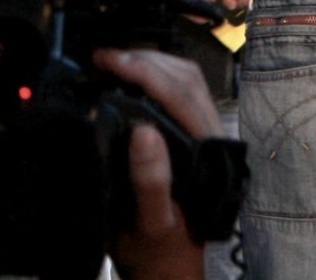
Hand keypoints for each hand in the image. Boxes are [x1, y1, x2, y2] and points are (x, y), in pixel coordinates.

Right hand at [95, 48, 217, 279]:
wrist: (167, 268)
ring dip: (150, 62)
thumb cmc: (157, 249)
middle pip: (185, 77)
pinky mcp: (195, 136)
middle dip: (143, 58)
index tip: (105, 60)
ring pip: (186, 79)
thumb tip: (143, 131)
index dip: (141, 70)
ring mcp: (207, 134)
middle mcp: (213, 138)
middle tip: (103, 57)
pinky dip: (154, 74)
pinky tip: (129, 78)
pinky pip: (181, 90)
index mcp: (206, 154)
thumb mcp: (148, 222)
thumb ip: (150, 182)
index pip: (178, 94)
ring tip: (114, 62)